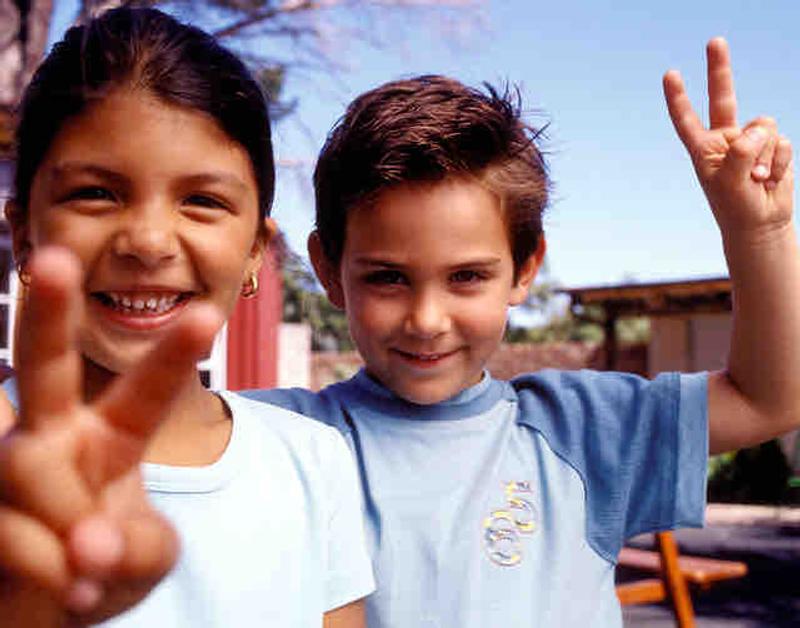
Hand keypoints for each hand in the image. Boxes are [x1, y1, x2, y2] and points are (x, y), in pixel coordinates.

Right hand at [0, 247, 222, 624]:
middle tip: (55, 259)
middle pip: (45, 364)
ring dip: (67, 525)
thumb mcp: (143, 564)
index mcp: (110, 436)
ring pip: (26, 464)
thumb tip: (93, 549)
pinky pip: (6, 524)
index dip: (174, 356)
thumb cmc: (99, 574)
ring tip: (90, 575)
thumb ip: (139, 552)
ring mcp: (8, 464)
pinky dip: (42, 566)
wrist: (42, 613)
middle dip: (49, 313)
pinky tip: (66, 590)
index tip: (209, 313)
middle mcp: (53, 435)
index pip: (146, 391)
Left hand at [664, 37, 793, 238]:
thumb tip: (759, 129)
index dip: (679, 98)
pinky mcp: (772, 146)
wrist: (761, 223)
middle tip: (714, 41)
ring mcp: (750, 141)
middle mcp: (726, 139)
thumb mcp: (730, 183)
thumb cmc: (736, 208)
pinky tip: (771, 179)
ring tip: (757, 179)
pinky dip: (779, 161)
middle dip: (720, 68)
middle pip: (724, 97)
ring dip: (764, 155)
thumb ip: (741, 153)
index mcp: (703, 149)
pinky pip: (781, 141)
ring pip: (763, 126)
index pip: (687, 119)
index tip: (670, 75)